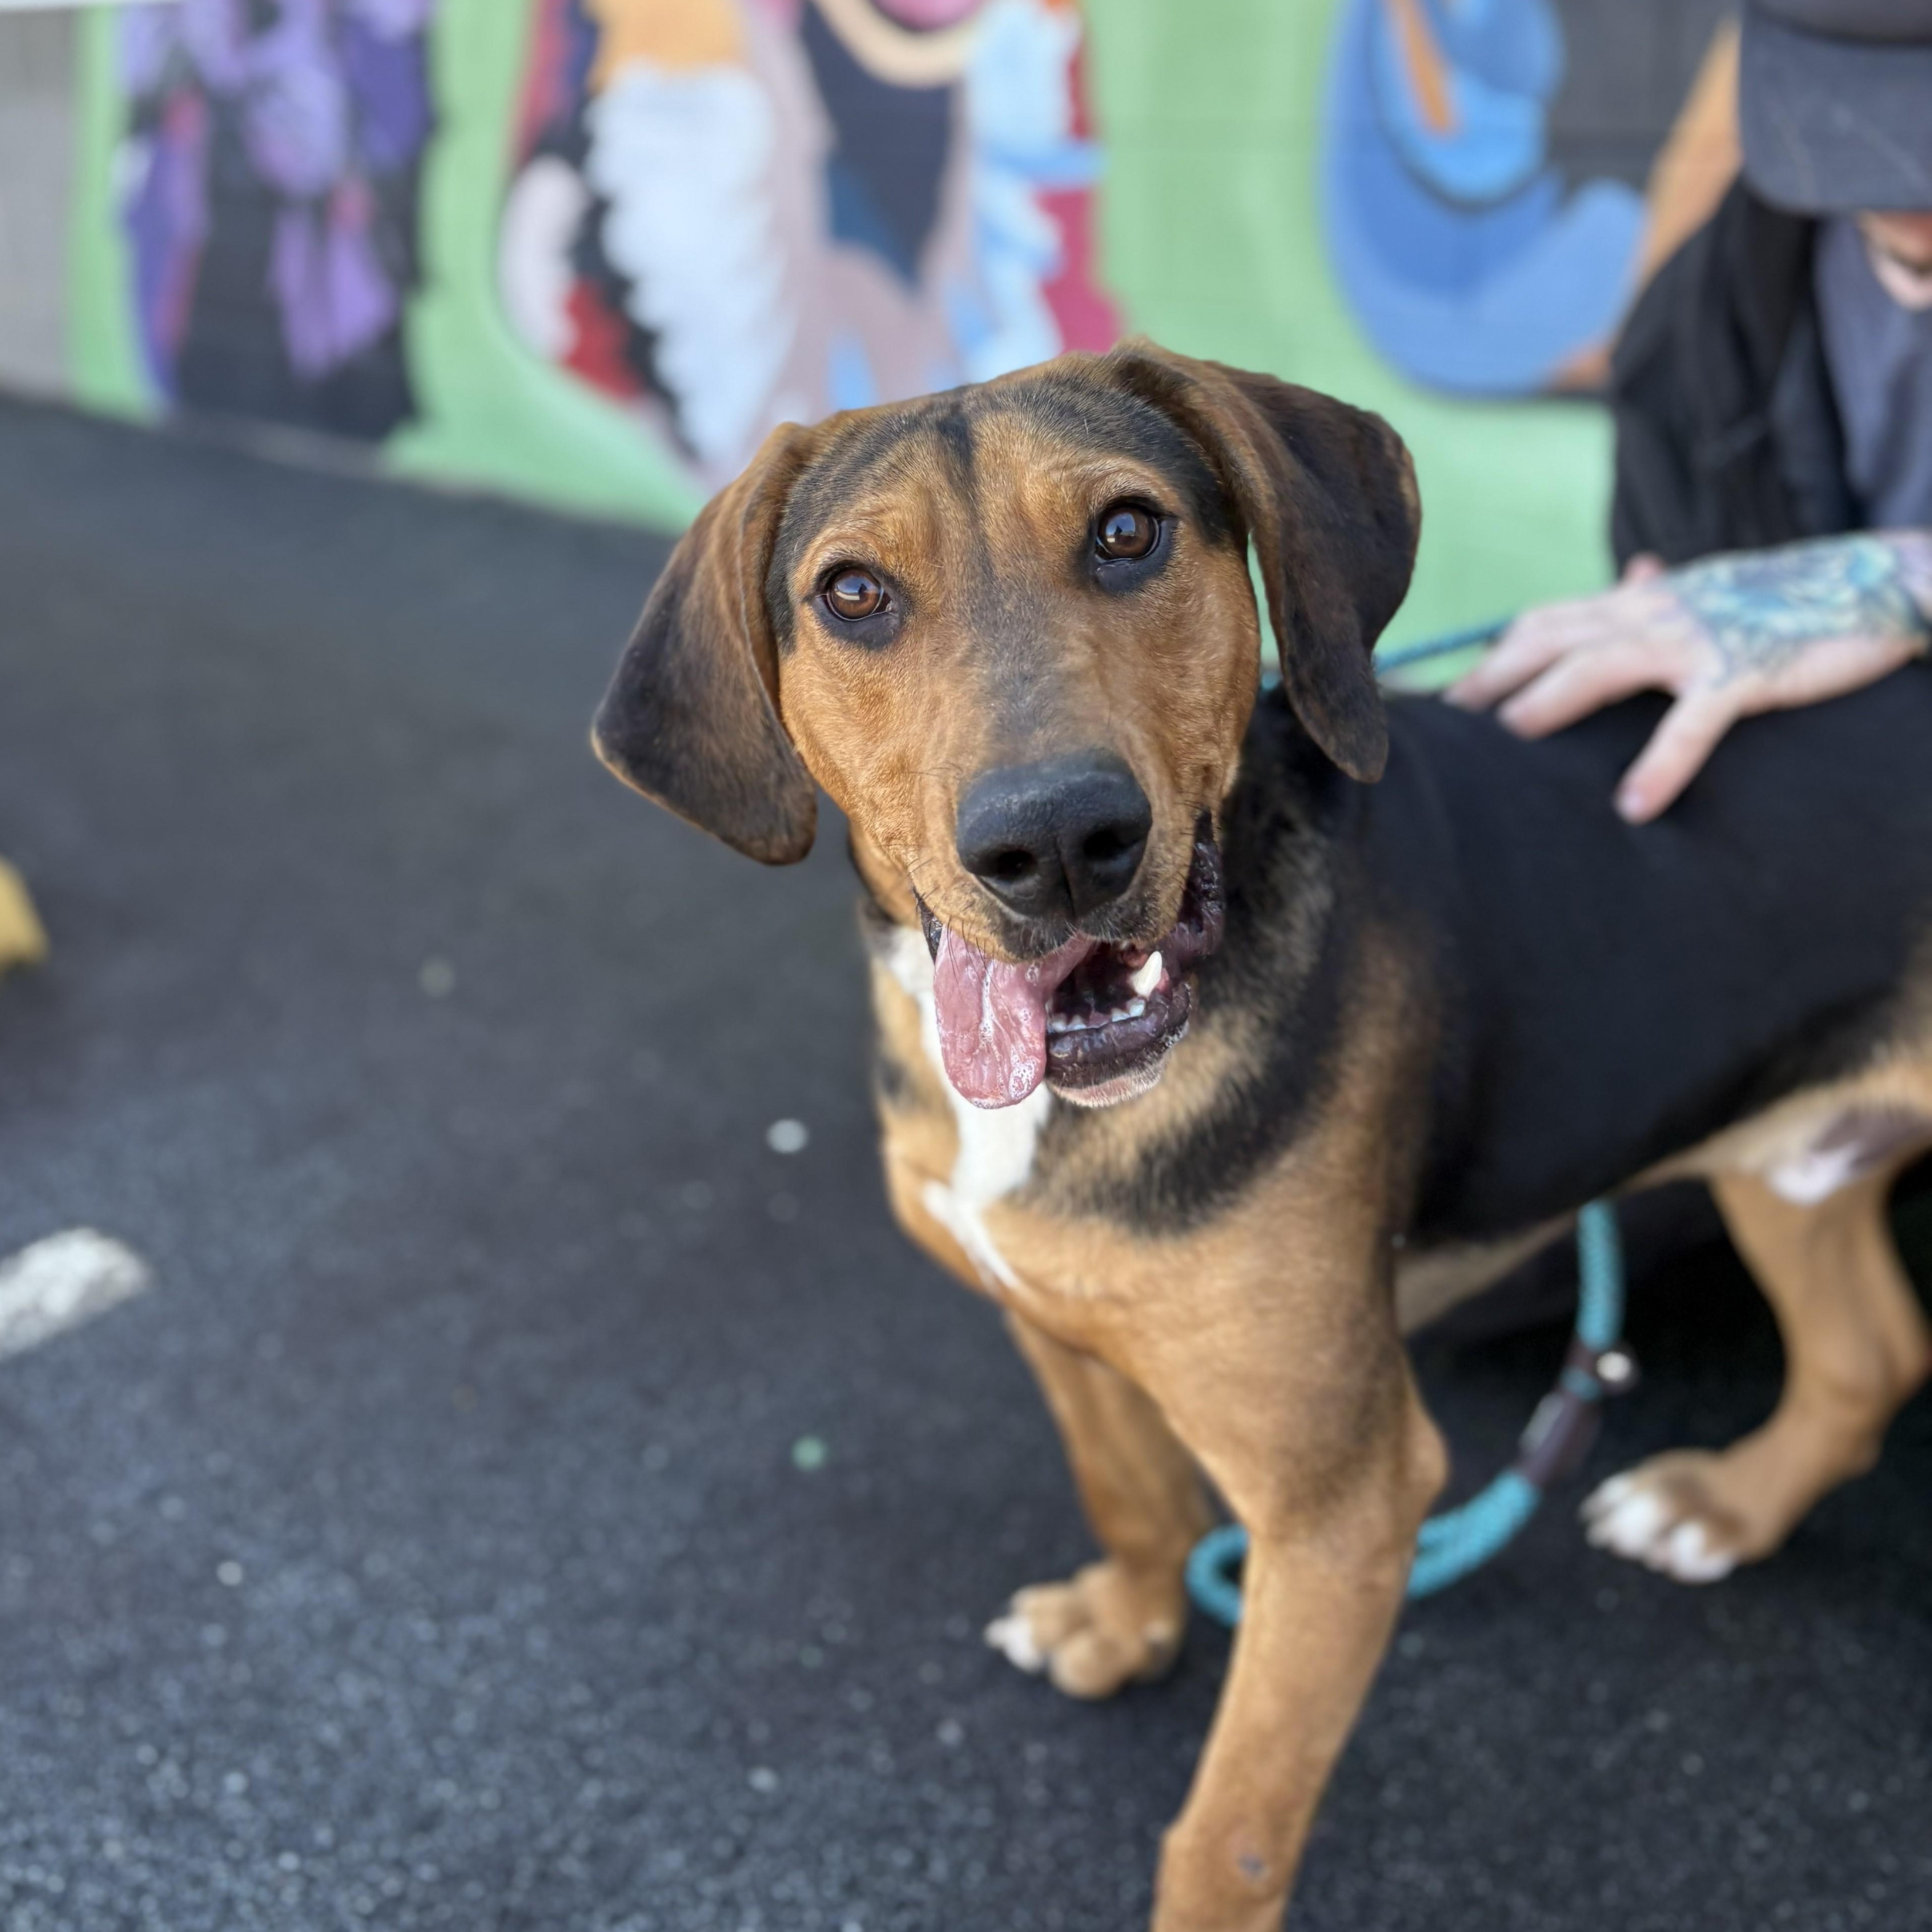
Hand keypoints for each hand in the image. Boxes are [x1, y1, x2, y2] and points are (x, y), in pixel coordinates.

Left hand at [1445, 533, 1931, 821]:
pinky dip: (1661, 764)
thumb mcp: (1712, 587)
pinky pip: (1691, 721)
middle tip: (1447, 726)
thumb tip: (1629, 571)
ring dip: (1545, 706)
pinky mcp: (1744, 671)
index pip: (1545, 620)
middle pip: (1551, 640)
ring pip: (1600, 667)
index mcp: (1643, 598)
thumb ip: (1661, 592)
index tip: (1450, 695)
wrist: (1877, 582)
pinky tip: (1633, 807)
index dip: (1492, 655)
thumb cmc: (1788, 596)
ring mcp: (1697, 638)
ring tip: (1504, 749)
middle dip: (1493, 680)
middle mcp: (1656, 610)